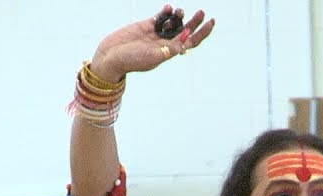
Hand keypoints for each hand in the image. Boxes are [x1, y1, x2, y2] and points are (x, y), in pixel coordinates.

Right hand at [89, 6, 214, 79]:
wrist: (111, 56)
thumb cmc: (132, 60)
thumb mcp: (153, 57)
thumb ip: (170, 49)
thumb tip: (186, 42)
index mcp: (170, 52)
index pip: (191, 41)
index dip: (203, 33)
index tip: (211, 22)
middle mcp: (165, 43)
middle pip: (185, 31)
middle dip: (195, 22)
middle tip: (202, 12)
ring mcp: (156, 34)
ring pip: (173, 22)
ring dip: (179, 15)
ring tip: (180, 10)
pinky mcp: (146, 26)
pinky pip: (160, 17)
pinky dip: (166, 12)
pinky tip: (169, 7)